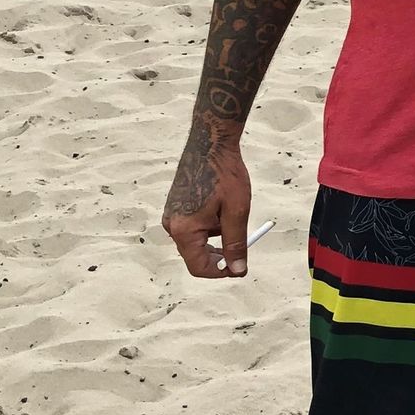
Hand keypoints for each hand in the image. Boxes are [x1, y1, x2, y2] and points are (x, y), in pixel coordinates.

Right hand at [162, 121, 254, 278]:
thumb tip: (238, 271)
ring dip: (217, 236)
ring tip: (232, 212)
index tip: (240, 265)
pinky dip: (210, 224)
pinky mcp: (175, 207)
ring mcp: (171, 215)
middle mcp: (172, 224)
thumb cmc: (224, 174)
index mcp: (183, 229)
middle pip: (196, 256)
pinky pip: (193, 227)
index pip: (198, 267)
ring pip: (197, 241)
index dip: (221, 271)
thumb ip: (236, 244)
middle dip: (220, 254)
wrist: (210, 142)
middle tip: (243, 244)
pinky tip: (221, 204)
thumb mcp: (237, 212)